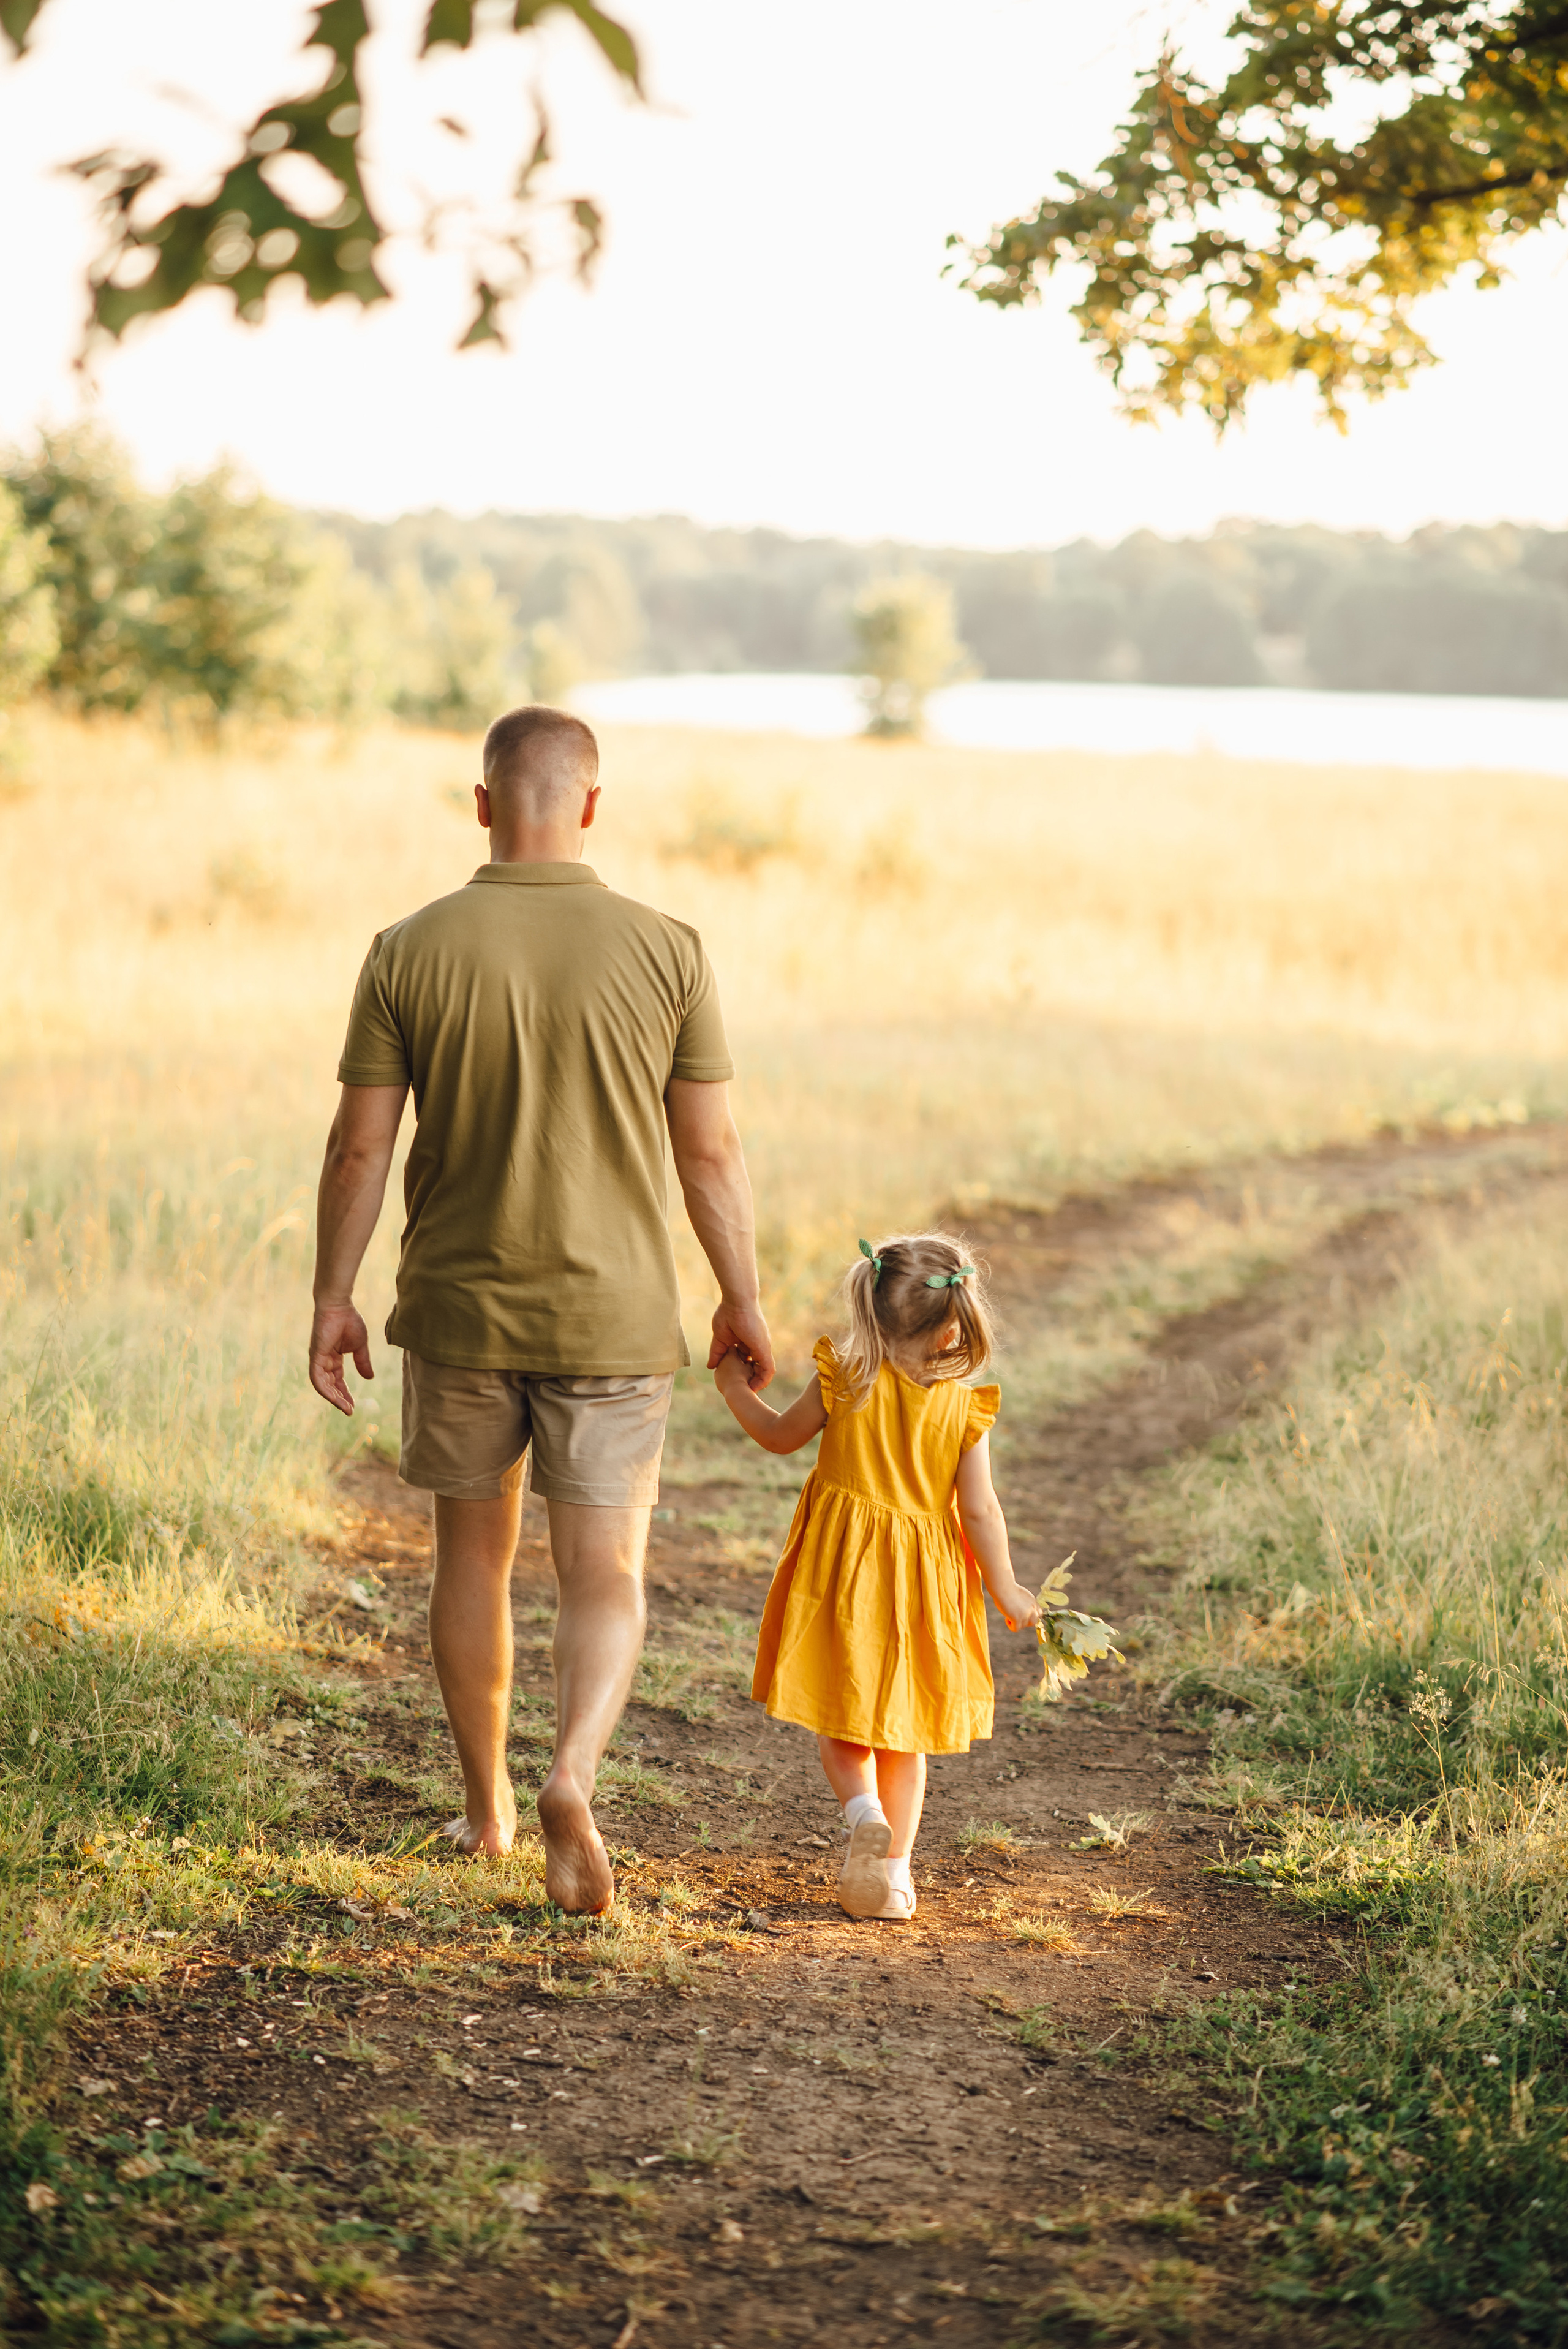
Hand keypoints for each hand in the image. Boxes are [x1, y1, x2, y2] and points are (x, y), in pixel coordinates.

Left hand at [309, 1300, 372, 1415]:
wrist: (339, 1305)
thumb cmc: (349, 1320)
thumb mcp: (360, 1346)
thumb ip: (363, 1362)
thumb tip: (369, 1378)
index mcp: (332, 1358)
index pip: (337, 1380)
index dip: (345, 1393)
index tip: (353, 1406)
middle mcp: (323, 1361)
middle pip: (330, 1385)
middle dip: (340, 1398)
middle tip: (350, 1410)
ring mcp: (318, 1359)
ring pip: (322, 1385)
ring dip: (333, 1398)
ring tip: (345, 1408)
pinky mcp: (315, 1356)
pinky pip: (317, 1378)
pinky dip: (325, 1389)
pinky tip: (335, 1398)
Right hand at [708, 1297, 773, 1389]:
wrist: (736, 1302)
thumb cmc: (727, 1314)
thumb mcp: (720, 1338)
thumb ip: (717, 1353)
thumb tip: (710, 1366)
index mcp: (747, 1342)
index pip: (747, 1362)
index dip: (742, 1373)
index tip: (733, 1382)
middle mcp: (756, 1346)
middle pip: (757, 1368)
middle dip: (750, 1380)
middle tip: (742, 1391)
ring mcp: (761, 1347)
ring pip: (764, 1370)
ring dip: (757, 1383)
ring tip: (749, 1393)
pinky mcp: (763, 1349)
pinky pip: (768, 1369)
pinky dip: (763, 1380)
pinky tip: (755, 1388)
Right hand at [999, 1585, 1041, 1632]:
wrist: (1003, 1587)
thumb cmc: (1008, 1589)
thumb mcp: (1022, 1596)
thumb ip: (1026, 1604)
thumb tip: (1022, 1613)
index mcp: (1033, 1602)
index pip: (1039, 1614)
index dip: (1030, 1616)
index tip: (1022, 1613)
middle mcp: (1032, 1608)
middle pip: (1033, 1622)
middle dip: (1025, 1621)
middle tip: (1015, 1614)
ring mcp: (1025, 1614)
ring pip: (1024, 1626)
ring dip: (1017, 1623)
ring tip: (1009, 1614)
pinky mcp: (1017, 1618)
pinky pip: (1016, 1629)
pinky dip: (1010, 1625)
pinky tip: (1006, 1618)